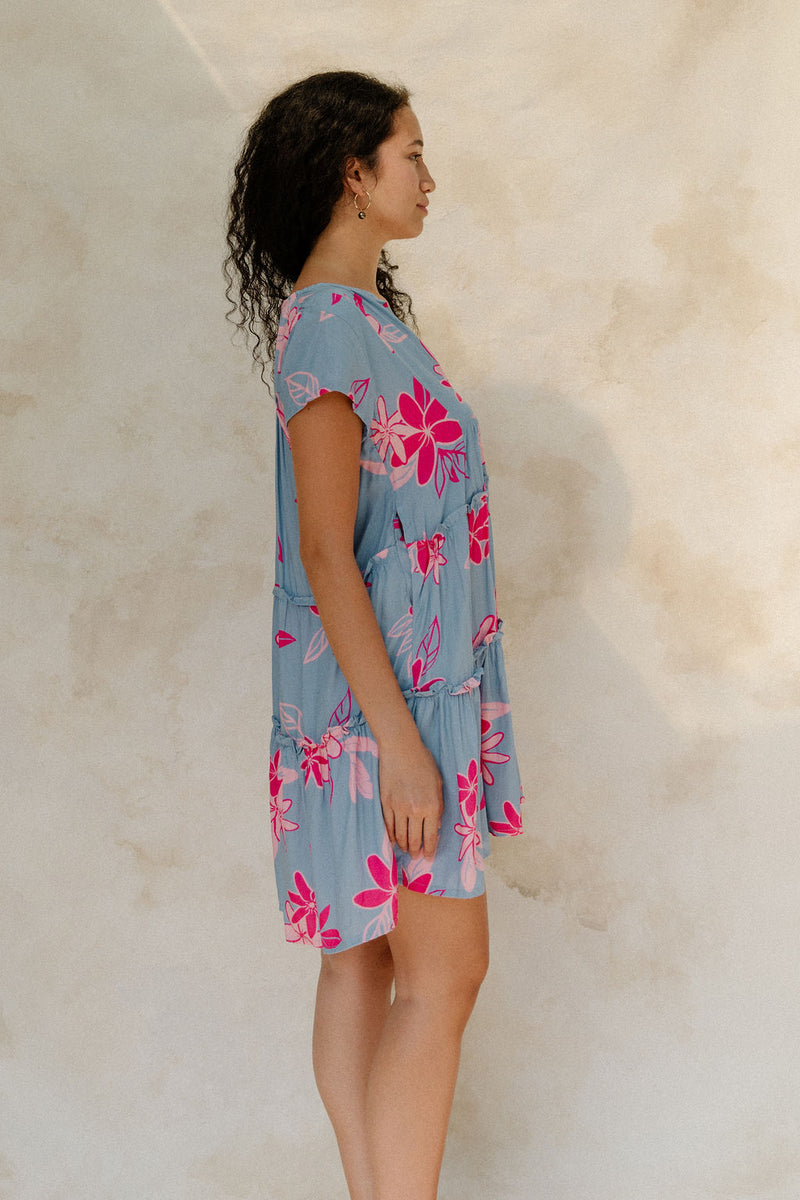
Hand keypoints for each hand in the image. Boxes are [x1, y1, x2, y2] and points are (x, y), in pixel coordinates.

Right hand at [377, 732, 443, 858]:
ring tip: (406, 850)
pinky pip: (388, 826)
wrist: (401, 748)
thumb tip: (435, 825)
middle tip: (416, 856)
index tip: (428, 857)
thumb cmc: (424, 762)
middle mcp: (415, 810)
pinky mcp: (385, 803)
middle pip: (414, 839)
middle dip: (416, 851)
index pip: (431, 836)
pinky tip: (394, 840)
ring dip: (404, 846)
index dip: (429, 850)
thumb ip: (438, 805)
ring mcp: (398, 808)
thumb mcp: (438, 783)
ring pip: (400, 836)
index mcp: (432, 806)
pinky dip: (391, 836)